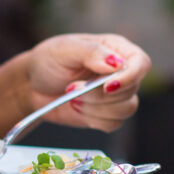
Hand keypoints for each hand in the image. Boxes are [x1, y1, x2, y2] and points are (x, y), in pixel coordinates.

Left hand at [23, 33, 150, 131]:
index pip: (141, 63)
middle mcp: (121, 72)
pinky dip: (93, 119)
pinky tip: (76, 108)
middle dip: (99, 95)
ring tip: (72, 98)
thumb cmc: (49, 60)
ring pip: (126, 110)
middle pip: (131, 90)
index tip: (107, 86)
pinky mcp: (106, 114)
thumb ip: (91, 52)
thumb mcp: (65, 49)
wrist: (32, 86)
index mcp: (117, 49)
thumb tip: (116, 64)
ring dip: (95, 108)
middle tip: (72, 89)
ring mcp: (116, 95)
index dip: (129, 77)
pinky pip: (113, 124)